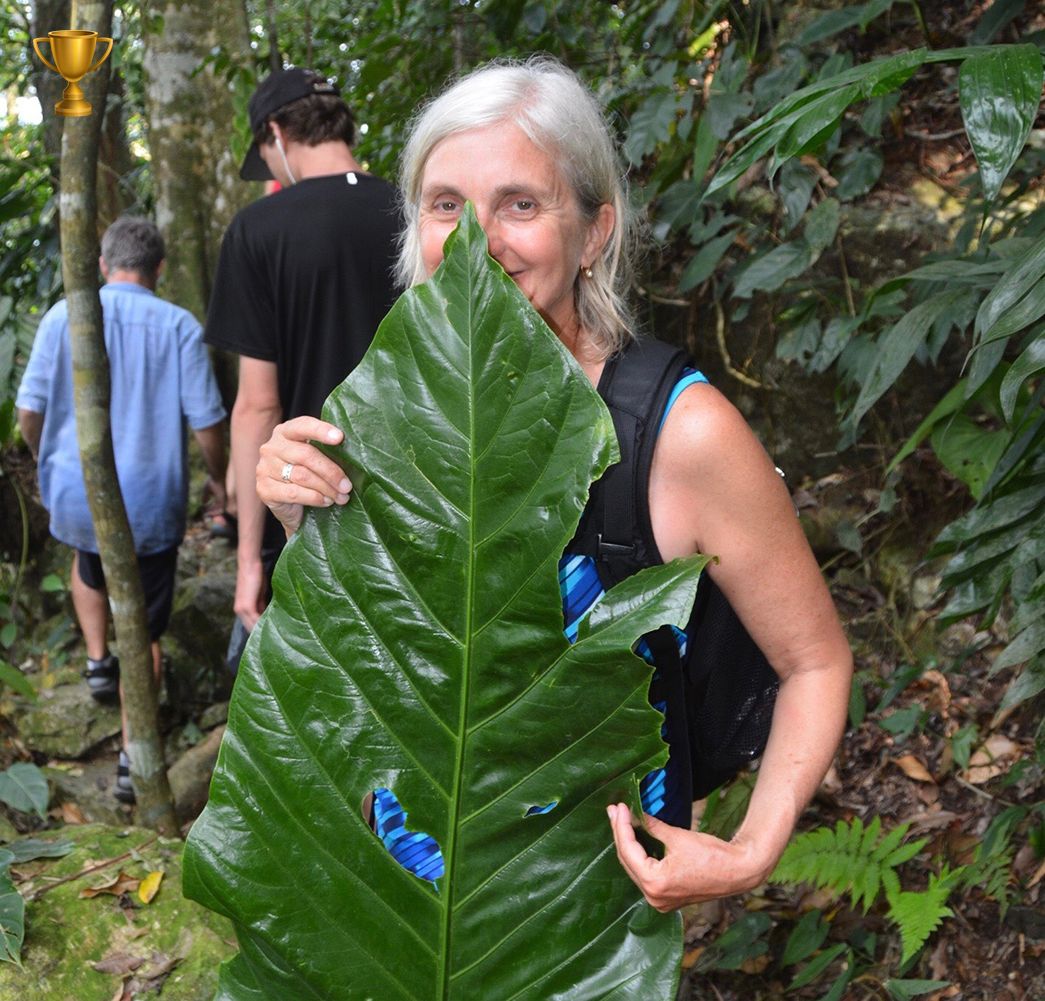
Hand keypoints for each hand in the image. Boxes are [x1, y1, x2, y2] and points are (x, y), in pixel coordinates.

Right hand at [202, 474, 226, 512]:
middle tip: (205, 515)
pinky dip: (214, 512)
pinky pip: (220, 510)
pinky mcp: (224, 501)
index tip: (205, 512)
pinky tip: (207, 513)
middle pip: (218, 509)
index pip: (216, 506)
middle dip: (211, 513)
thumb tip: (204, 502)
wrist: (217, 476)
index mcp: (221, 496)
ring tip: (205, 515)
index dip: (211, 509)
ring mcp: (225, 500)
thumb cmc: (212, 480)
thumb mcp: (206, 490)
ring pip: (219, 511)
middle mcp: (224, 499)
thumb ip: (205, 496)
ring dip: (212, 514)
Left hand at [234, 559, 267, 631]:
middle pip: (250, 628)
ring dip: (263, 631)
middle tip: (273, 642)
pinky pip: (255, 619)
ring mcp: (242, 609)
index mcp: (241, 609)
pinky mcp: (247, 605)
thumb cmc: (256, 577)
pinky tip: (272, 628)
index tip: (269, 638)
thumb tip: (268, 617)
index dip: (259, 632)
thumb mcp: (259, 595)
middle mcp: (239, 611)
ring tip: (273, 638)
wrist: (249, 565)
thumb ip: (262, 606)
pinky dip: (263, 625)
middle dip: (261, 635)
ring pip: (252, 625)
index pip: (250, 625)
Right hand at [256, 417, 351, 535]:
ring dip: (326, 488)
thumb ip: (326, 452)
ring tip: (341, 496)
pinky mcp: (264, 489)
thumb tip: (353, 455)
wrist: (290, 507)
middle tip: (347, 486)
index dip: (321, 430)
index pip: (302, 426)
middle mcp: (271, 447)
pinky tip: (325, 501)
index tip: (340, 437)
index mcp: (285, 432)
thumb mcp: (315, 460)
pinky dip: (314, 498)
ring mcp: (264, 468)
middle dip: (331, 471)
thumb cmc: (307, 478)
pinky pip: (294, 493)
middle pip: (306, 455)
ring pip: (302, 476)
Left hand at [607, 803, 772, 911]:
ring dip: (628, 844)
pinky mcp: (667, 898)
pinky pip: (645, 875)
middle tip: (615, 811)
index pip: (628, 850)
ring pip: (635, 868)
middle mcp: (654, 897)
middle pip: (628, 860)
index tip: (619, 807)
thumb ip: (653, 827)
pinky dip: (640, 856)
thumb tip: (636, 814)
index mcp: (655, 883)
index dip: (621, 826)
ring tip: (621, 820)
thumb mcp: (678, 837)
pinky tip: (635, 839)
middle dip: (621, 833)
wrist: (739, 872)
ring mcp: (660, 901)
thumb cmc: (713, 855)